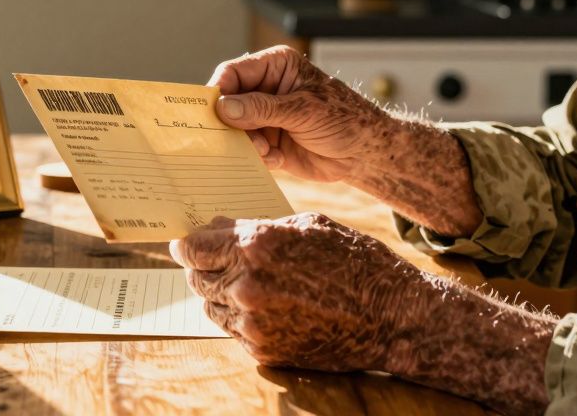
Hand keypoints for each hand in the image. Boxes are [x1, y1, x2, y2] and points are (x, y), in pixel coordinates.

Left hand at [171, 213, 555, 414]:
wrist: (391, 317)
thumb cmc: (354, 261)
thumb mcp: (307, 226)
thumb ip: (257, 229)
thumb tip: (217, 230)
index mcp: (256, 246)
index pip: (193, 247)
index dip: (186, 244)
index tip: (185, 244)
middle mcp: (247, 285)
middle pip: (197, 278)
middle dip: (203, 268)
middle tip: (215, 262)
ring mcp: (254, 323)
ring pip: (211, 307)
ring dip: (220, 294)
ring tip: (246, 285)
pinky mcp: (265, 351)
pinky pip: (234, 331)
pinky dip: (240, 319)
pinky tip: (266, 306)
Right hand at [209, 46, 389, 182]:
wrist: (365, 153)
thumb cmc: (345, 119)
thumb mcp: (305, 110)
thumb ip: (263, 109)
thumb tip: (224, 108)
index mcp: (276, 67)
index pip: (233, 72)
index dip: (218, 91)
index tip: (212, 114)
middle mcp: (265, 89)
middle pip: (228, 102)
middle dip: (232, 124)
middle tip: (243, 140)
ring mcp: (265, 116)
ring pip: (233, 129)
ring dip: (246, 144)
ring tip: (268, 152)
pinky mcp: (267, 141)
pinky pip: (246, 149)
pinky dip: (257, 157)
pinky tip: (279, 159)